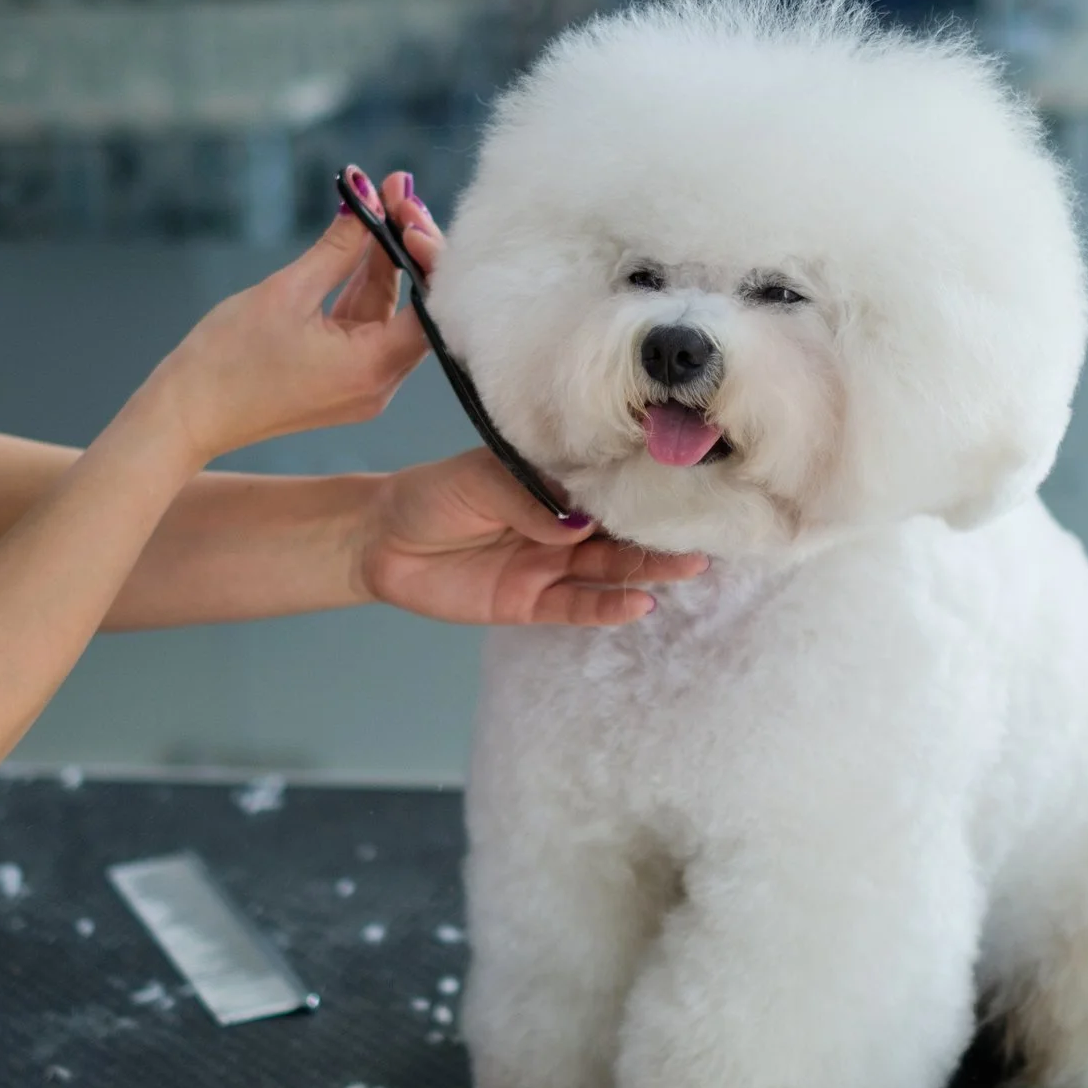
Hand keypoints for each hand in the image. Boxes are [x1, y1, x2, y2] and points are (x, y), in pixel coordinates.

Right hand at [146, 168, 441, 462]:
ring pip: (389, 312)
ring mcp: (361, 385)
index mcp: (374, 369)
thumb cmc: (227, 361)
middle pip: (416, 306)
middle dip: (407, 245)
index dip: (427, 250)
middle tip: (393, 190)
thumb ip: (338, 247)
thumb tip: (368, 201)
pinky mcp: (341, 380)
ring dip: (384, 261)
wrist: (186, 415)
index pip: (431, 303)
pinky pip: (364, 326)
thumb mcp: (287, 292)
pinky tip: (361, 244)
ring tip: (377, 204)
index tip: (405, 205)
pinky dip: (362, 287)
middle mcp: (379, 384)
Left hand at [356, 448, 707, 625]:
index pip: (607, 483)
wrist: (380, 543)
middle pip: (620, 529)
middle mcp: (561, 523)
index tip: (689, 480)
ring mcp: (550, 564)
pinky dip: (608, 608)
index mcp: (551, 483)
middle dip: (660, 530)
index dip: (644, 483)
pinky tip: (640, 605)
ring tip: (690, 564)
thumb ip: (526, 497)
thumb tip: (578, 523)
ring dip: (648, 568)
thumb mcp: (476, 480)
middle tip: (707, 529)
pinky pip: (577, 607)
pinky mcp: (532, 603)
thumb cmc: (430, 496)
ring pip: (609, 568)